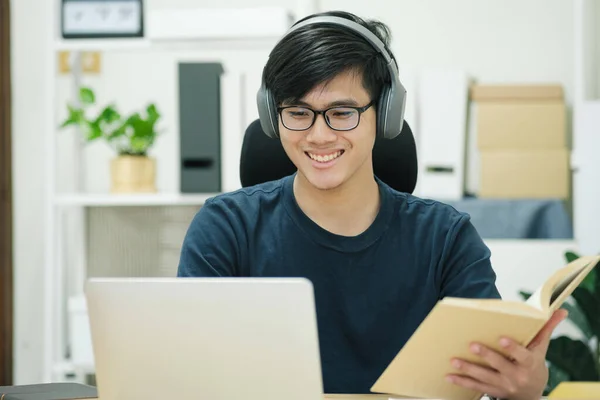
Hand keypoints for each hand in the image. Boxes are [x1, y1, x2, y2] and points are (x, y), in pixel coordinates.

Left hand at [445, 308, 567, 399]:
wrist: (532, 393)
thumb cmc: (534, 363)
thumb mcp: (542, 348)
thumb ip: (546, 328)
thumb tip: (560, 310)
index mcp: (529, 363)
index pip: (522, 355)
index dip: (513, 348)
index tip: (502, 339)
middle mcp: (516, 376)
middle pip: (500, 365)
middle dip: (486, 356)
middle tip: (472, 345)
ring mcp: (504, 385)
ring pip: (485, 377)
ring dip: (468, 369)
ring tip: (454, 360)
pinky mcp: (493, 391)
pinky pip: (476, 387)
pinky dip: (462, 382)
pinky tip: (449, 376)